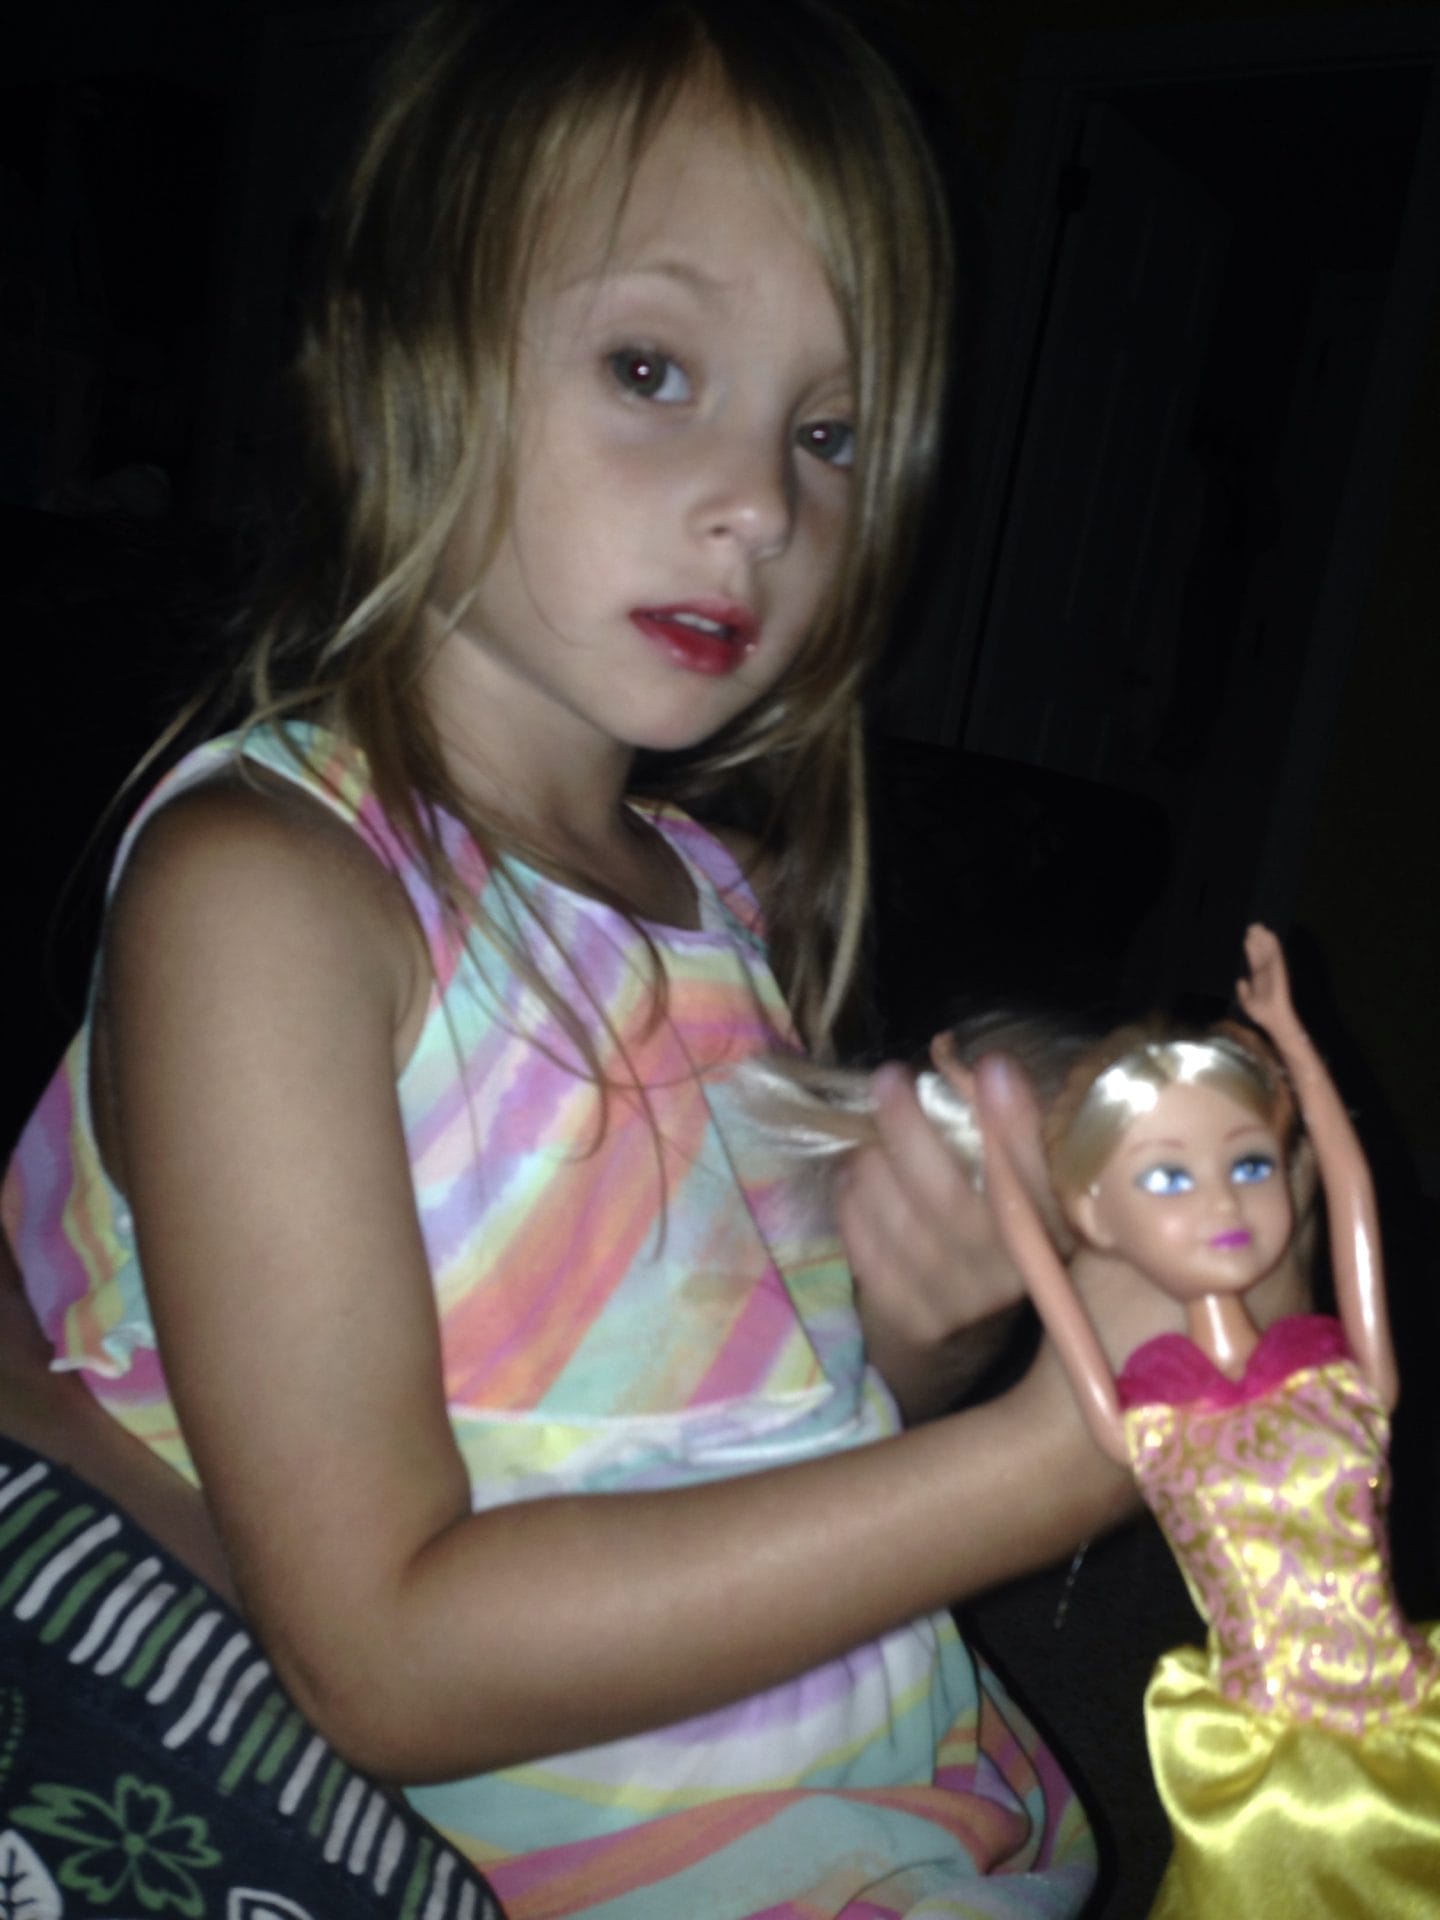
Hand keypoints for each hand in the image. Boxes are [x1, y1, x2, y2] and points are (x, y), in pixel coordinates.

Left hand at [835, 1050, 1057, 1421]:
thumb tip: (983, 1067)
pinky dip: (852, 1202)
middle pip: (948, 1198)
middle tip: (889, 1078)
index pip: (1037, 1176)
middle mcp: (1011, 1273)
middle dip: (910, 1130)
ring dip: (871, 1166)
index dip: (1017, 1123)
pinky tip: (854, 1177)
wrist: (967, 1329)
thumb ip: (1002, 1134)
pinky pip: (867, 1249)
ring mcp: (959, 1302)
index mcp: (1051, 1230)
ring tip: (865, 1139)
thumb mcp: (1011, 1184)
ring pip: (899, 1221)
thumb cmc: (989, 1225)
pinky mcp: (912, 1318)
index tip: (994, 1065)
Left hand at [1236, 922, 1296, 1035]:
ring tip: (1260, 927)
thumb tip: (1240, 981)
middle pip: (1260, 952)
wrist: (1273, 1020)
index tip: (1247, 937)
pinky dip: (1274, 946)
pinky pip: (1276, 956)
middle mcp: (1266, 972)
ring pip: (1268, 951)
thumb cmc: (1262, 1013)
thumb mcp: (1247, 1002)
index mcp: (1258, 978)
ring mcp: (1273, 971)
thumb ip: (1243, 991)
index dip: (1251, 948)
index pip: (1254, 959)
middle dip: (1257, 940)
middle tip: (1253, 925)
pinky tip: (1271, 936)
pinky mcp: (1279, 971)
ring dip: (1265, 940)